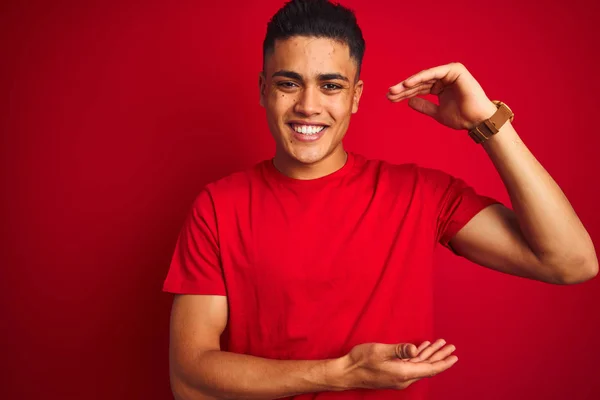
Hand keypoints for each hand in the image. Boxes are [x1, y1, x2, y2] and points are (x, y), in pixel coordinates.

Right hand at [339, 339, 457, 389]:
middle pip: (427, 367)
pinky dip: (418, 357)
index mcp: (403, 373)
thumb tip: (416, 349)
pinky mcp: (393, 374)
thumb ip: (399, 350)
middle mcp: (403, 378)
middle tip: (451, 347)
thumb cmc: (360, 361)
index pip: (429, 369)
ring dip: (430, 355)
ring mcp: (398, 377)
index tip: (454, 356)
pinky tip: (421, 349)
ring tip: (440, 345)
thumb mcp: (380, 351)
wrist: (346, 373)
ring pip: (419, 365)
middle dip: (440, 356)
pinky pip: (411, 365)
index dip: (443, 362)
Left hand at [387, 62, 497, 130]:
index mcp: (440, 87)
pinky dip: (420, 77)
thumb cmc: (462, 118)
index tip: (390, 99)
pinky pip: (433, 73)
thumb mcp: (437, 113)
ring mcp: (449, 73)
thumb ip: (424, 106)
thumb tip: (409, 101)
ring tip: (395, 91)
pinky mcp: (455, 70)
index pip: (418, 89)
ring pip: (424, 78)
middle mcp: (444, 78)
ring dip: (408, 84)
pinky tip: (407, 84)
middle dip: (403, 89)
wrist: (477, 120)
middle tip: (389, 94)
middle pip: (419, 82)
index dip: (404, 94)